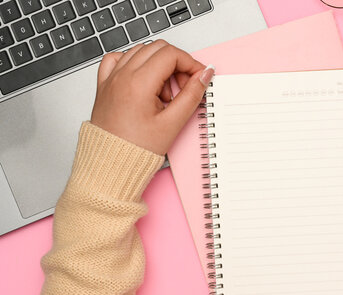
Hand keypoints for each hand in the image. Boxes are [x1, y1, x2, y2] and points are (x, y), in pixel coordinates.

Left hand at [90, 40, 214, 154]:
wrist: (110, 163)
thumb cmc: (136, 149)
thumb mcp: (172, 123)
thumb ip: (192, 95)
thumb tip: (204, 75)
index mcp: (138, 83)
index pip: (171, 55)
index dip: (190, 63)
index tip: (198, 77)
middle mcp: (122, 76)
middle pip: (157, 48)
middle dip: (176, 63)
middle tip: (183, 87)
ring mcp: (111, 78)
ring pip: (140, 51)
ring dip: (158, 65)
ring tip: (163, 92)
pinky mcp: (105, 84)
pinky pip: (118, 59)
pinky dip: (133, 62)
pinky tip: (143, 79)